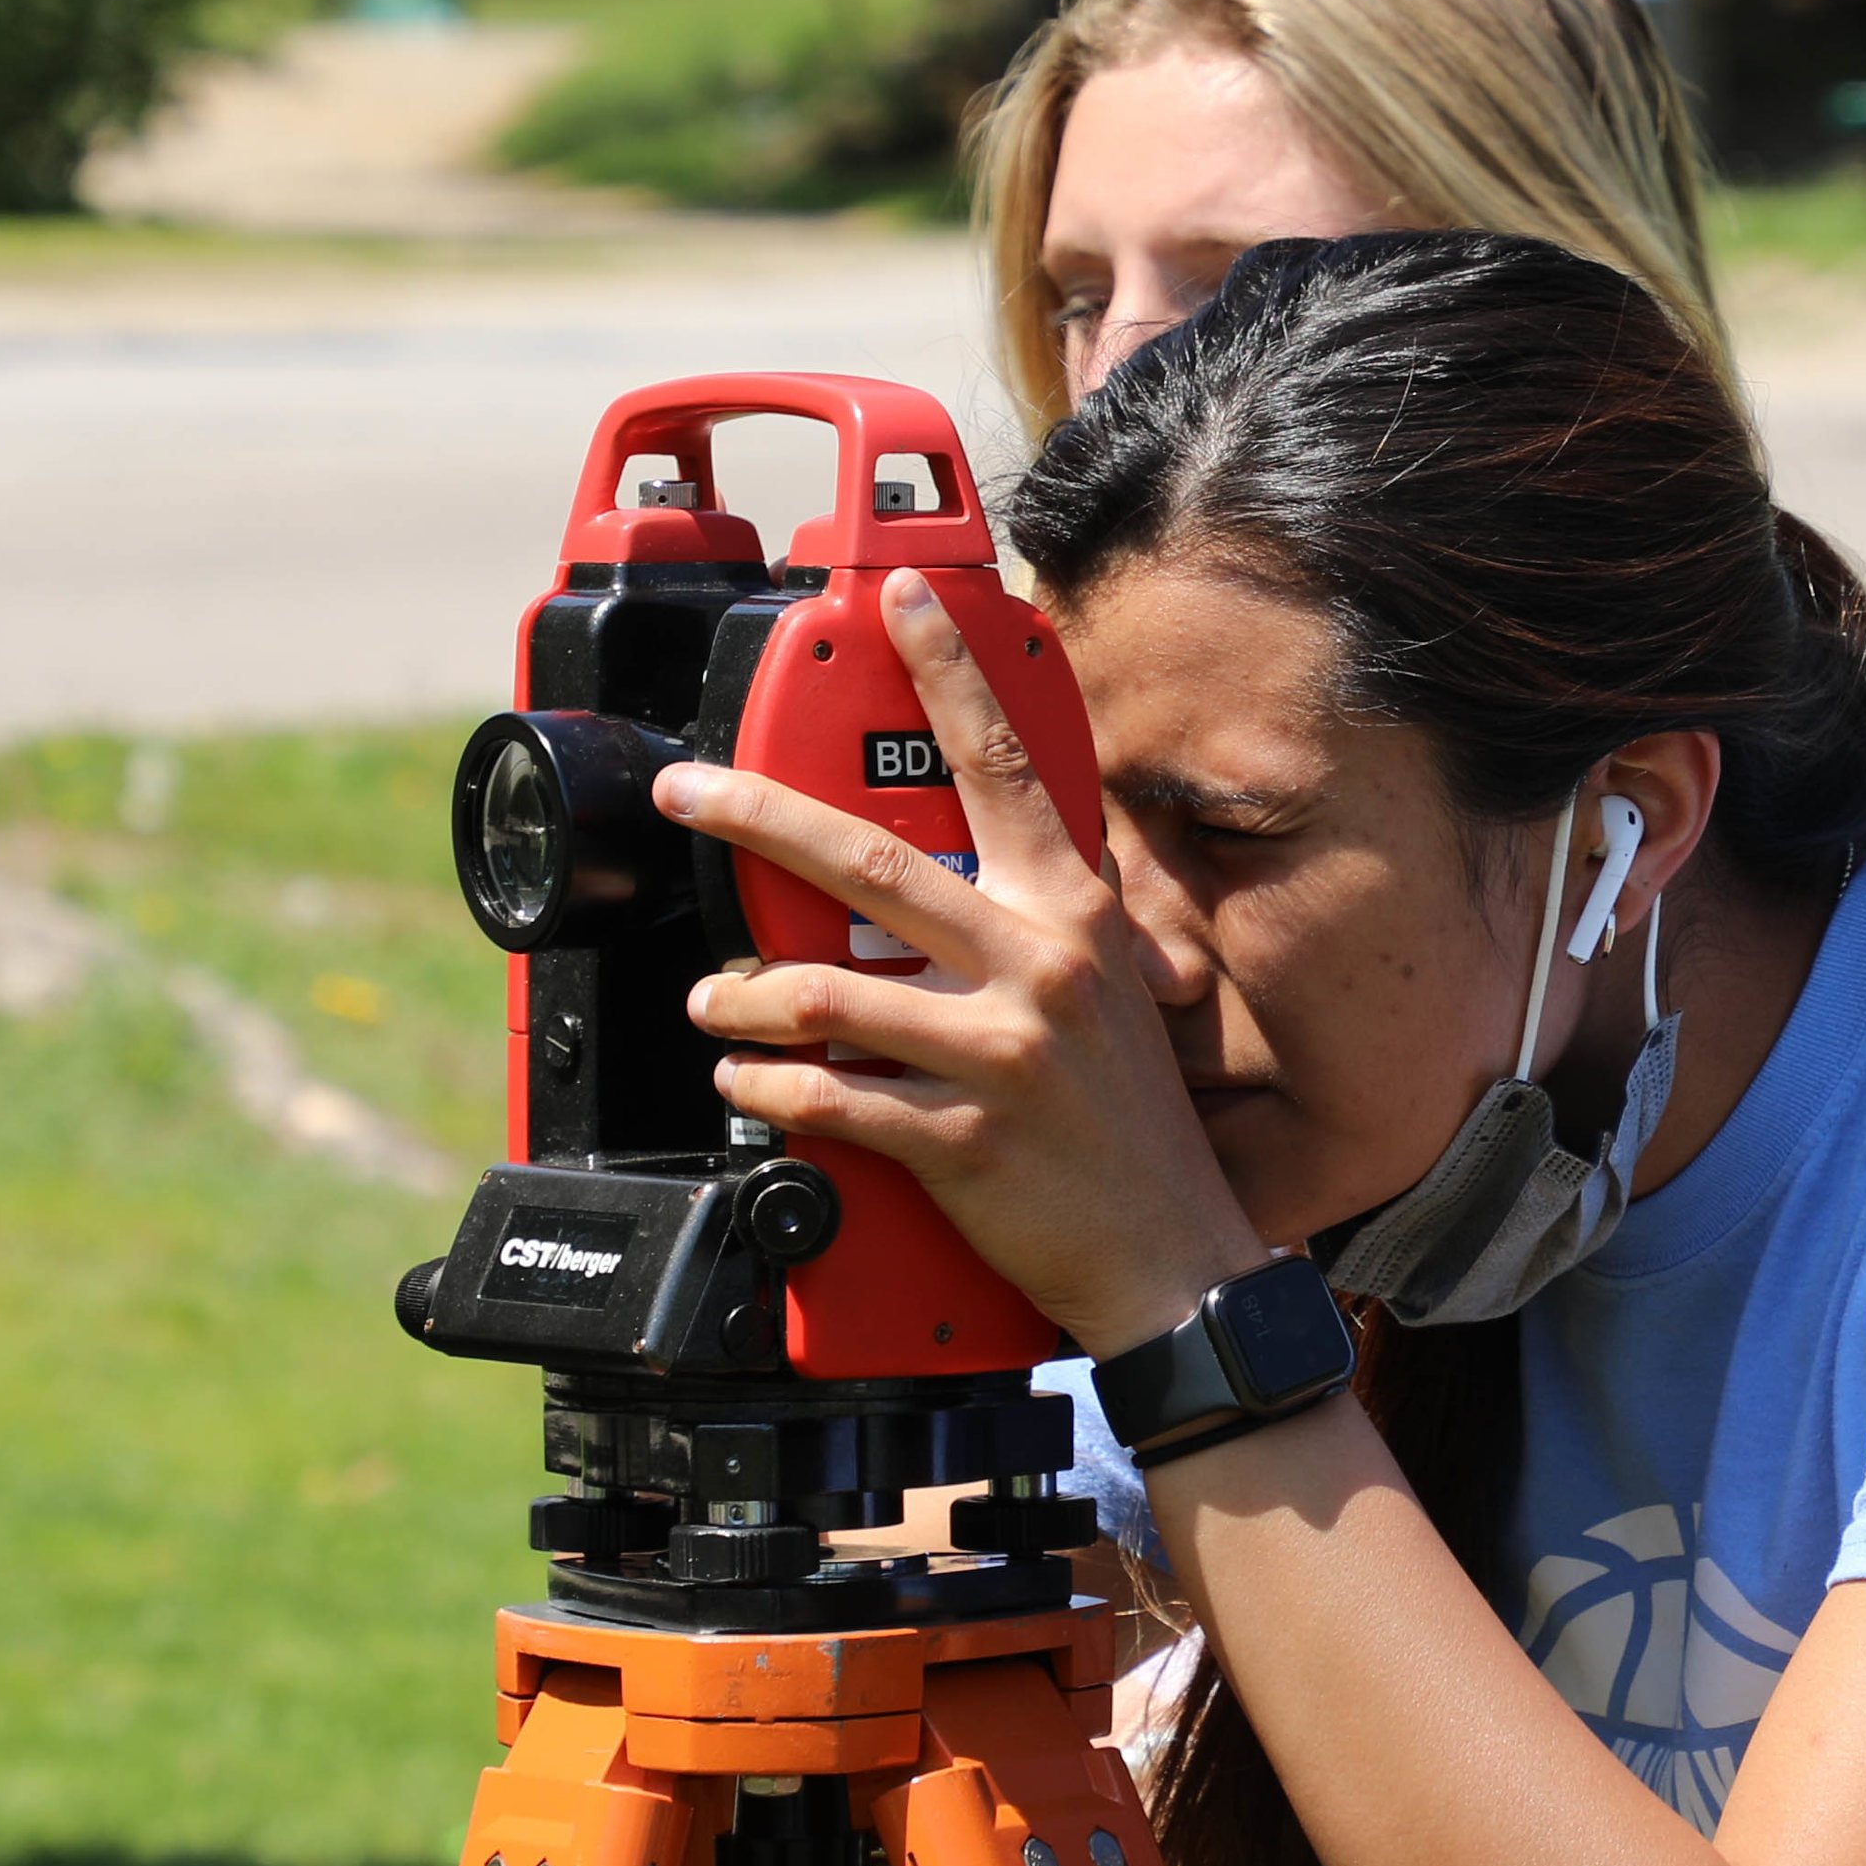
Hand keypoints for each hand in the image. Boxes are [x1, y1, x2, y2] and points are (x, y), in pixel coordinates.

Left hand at [653, 568, 1265, 1354]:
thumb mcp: (1112, 994)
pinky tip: (746, 1086)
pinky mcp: (962, 1140)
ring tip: (709, 1002)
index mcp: (1074, 912)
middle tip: (689, 792)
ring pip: (826, 994)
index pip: (1005, 767)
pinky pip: (828, 1099)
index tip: (899, 602)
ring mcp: (1002, 1053)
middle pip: (871, 863)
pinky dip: (767, 1091)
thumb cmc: (1132, 1131)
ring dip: (741, 997)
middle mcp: (1040, 966)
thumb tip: (966, 867)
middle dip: (758, 817)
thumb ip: (1042, 922)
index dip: (949, 674)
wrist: (1175, 1264)